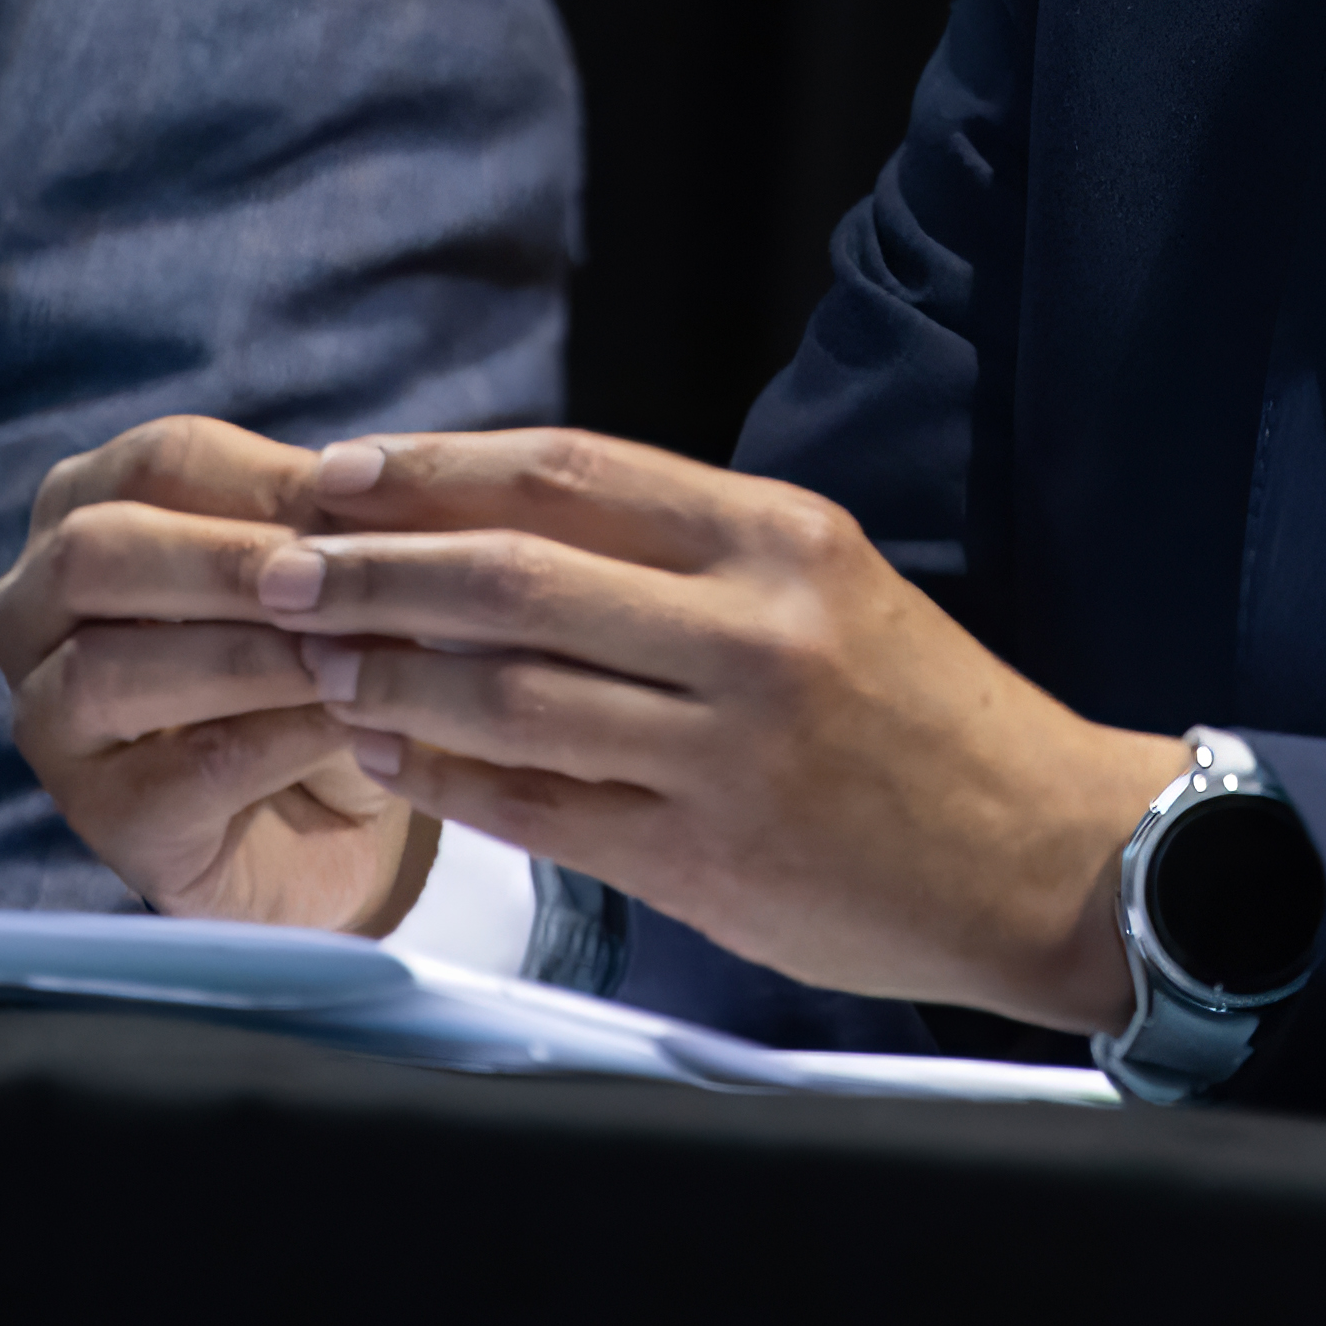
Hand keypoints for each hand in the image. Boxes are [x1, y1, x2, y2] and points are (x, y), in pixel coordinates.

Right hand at [0, 413, 435, 932]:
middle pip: (94, 551)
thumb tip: (374, 483)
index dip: (270, 476)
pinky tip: (354, 729)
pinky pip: (176, 769)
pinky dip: (276, 741)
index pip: (160, 461)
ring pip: (107, 670)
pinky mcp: (101, 815)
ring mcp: (49, 720)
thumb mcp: (339, 572)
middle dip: (228, 561)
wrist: (346, 808)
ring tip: (350, 658)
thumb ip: (338, 523)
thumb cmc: (329, 655)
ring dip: (247, 658)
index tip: (372, 497)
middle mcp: (33, 609)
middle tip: (338, 580)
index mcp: (89, 509)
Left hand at [261, 430, 1191, 1032]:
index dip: (433, 470)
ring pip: (504, 692)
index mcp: (780, 538)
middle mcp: (752, 627)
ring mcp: (725, 746)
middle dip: (371, 569)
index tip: (337, 476)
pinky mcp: (705, 853)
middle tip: (277, 569)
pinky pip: (535, 805)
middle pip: (513, 572)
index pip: (568, 472)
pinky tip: (385, 761)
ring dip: (384, 679)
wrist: (1048, 855)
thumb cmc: (927, 720)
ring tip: (310, 666)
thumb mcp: (826, 591)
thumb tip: (507, 530)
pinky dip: (443, 780)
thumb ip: (686, 559)